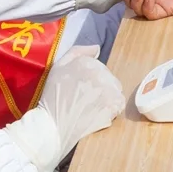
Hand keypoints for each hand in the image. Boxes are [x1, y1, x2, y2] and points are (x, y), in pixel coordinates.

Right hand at [4, 47, 124, 170]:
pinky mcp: (114, 104)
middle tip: (85, 101)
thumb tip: (97, 47)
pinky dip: (112, 110)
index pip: (99, 68)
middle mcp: (101, 72)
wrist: (52, 126)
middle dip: (100, 88)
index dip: (90, 81)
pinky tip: (98, 115)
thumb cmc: (53, 97)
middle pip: (108, 78)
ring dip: (107, 98)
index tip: (80, 91)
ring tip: (92, 109)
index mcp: (88, 63)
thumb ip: (77, 52)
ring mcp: (109, 88)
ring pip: (115, 90)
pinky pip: (119, 104)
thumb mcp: (58, 67)